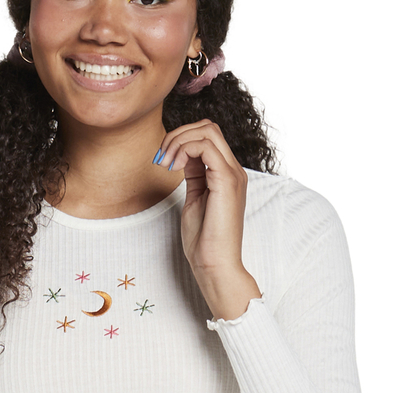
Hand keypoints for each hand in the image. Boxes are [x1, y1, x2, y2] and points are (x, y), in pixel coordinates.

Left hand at [156, 118, 260, 319]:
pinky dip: (184, 150)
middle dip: (178, 135)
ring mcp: (232, 174)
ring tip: (165, 163)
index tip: (161, 160)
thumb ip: (192, 175)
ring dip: (178, 141)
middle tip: (160, 158)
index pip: (207, 136)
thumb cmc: (204, 241)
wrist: (215, 265)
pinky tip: (172, 168)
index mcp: (225, 174)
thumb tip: (183, 156)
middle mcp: (233, 170)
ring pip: (207, 131)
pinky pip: (205, 146)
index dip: (180, 140)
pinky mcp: (227, 181)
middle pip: (208, 127)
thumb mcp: (194, 199)